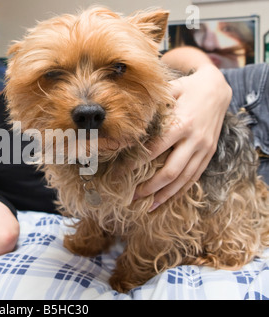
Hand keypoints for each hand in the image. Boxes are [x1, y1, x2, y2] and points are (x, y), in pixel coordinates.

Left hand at [134, 64, 231, 210]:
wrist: (218, 89)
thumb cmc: (186, 88)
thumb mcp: (169, 90)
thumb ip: (151, 105)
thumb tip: (124, 119)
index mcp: (181, 124)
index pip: (154, 150)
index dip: (135, 164)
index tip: (119, 173)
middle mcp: (194, 140)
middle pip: (170, 171)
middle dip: (149, 187)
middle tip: (131, 196)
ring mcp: (203, 149)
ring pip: (183, 179)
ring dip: (165, 194)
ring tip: (147, 206)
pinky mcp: (208, 154)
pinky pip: (194, 177)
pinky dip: (180, 190)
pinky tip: (167, 199)